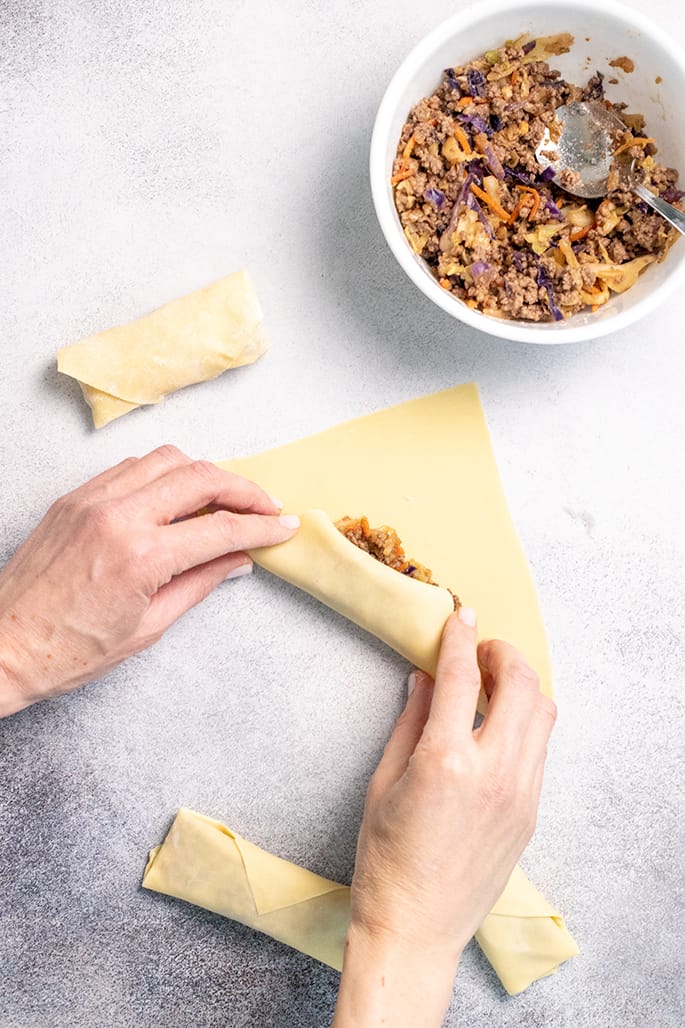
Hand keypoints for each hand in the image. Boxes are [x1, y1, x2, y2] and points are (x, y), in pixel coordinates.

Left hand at [0, 446, 298, 716]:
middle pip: (199, 477)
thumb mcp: (148, 627)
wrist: (2, 646)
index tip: (283, 526)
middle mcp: (117, 517)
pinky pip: (130, 467)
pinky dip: (162, 474)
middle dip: (243, 489)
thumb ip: (199, 584)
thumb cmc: (68, 651)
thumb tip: (238, 560)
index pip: (220, 528)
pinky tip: (175, 496)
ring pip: (165, 459)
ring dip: (203, 473)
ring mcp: (91, 501)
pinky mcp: (74, 498)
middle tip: (265, 506)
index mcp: (140, 557)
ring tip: (223, 498)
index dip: (261, 526)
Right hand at [334, 609, 556, 1026]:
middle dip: (502, 653)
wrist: (415, 927)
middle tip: (480, 648)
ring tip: (492, 683)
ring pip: (542, 713)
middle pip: (520, 684)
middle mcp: (493, 772)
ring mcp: (520, 793)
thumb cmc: (386, 859)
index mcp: (446, 761)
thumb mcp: (382, 782)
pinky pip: (539, 749)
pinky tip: (497, 725)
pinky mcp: (531, 812)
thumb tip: (424, 678)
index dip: (458, 636)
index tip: (458, 614)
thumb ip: (410, 722)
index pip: (459, 676)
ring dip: (521, 685)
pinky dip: (524, 721)